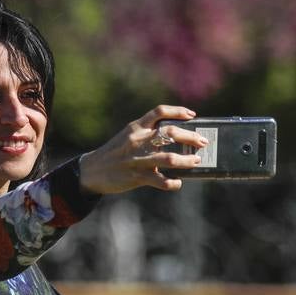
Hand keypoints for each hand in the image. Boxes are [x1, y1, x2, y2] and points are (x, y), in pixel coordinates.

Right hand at [78, 105, 207, 193]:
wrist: (92, 171)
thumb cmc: (114, 153)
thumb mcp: (127, 136)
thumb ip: (146, 134)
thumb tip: (176, 136)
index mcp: (136, 127)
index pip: (160, 112)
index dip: (178, 111)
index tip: (192, 115)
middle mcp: (139, 141)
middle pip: (171, 133)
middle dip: (191, 137)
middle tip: (202, 142)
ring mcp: (139, 159)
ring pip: (170, 158)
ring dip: (187, 160)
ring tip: (196, 161)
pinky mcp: (137, 177)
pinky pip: (162, 181)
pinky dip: (173, 183)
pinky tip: (178, 182)